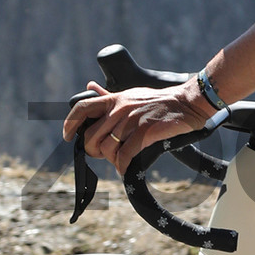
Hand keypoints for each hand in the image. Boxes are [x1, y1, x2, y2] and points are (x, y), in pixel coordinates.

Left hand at [63, 80, 209, 176]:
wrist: (187, 103)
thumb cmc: (159, 100)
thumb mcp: (131, 93)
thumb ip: (109, 95)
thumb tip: (90, 86)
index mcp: (114, 99)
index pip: (82, 108)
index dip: (70, 124)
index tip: (67, 136)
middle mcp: (119, 109)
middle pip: (91, 136)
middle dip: (93, 151)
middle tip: (103, 155)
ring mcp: (131, 120)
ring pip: (107, 148)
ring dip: (110, 160)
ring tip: (119, 161)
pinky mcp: (145, 132)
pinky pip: (125, 155)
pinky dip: (122, 166)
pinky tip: (125, 168)